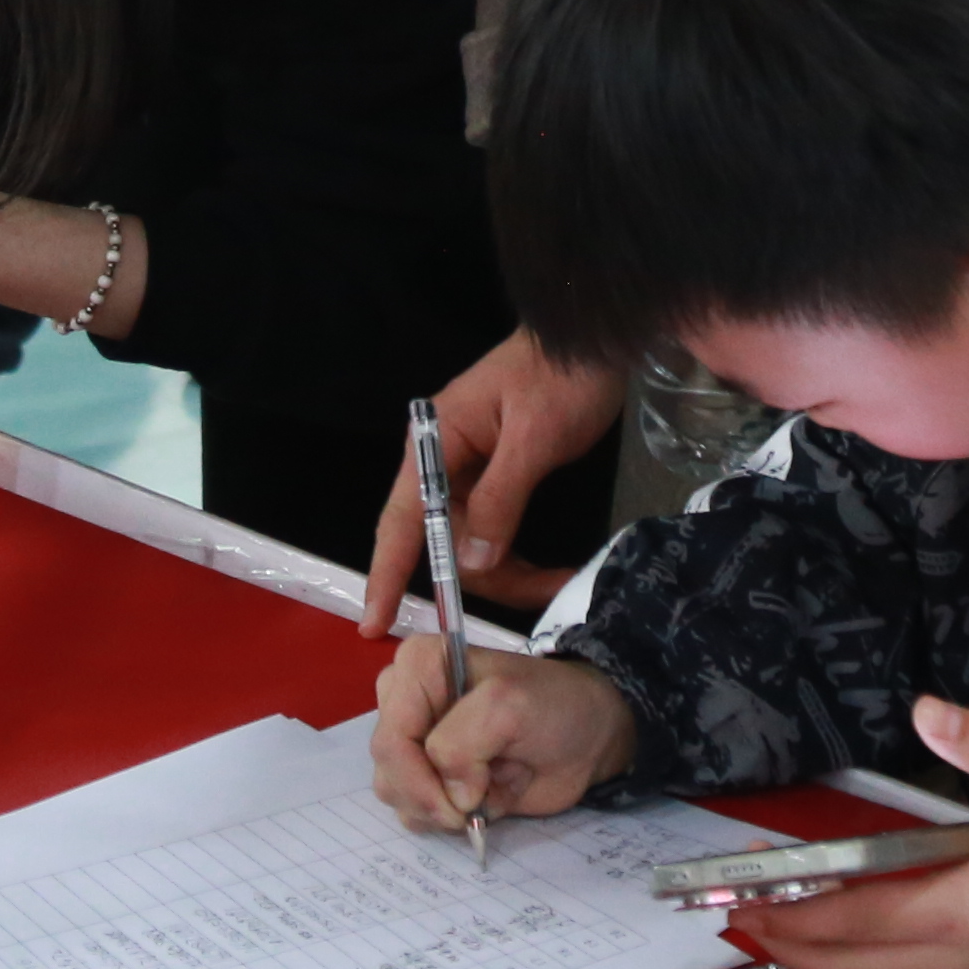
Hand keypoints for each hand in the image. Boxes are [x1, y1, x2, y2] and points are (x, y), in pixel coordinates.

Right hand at [358, 324, 623, 631]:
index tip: (374, 625)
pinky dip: (518, 556)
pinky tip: (551, 570)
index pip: (401, 519)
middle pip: (444, 542)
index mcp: (435, 444)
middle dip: (487, 578)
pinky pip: (494, 533)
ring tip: (560, 580)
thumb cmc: (560, 377)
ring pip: (473, 546)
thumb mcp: (533, 437)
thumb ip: (501, 498)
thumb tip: (471, 561)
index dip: (386, 575)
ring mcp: (468, 474)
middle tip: (547, 591)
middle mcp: (441, 464)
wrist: (594, 342)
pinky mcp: (494, 481)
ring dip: (512, 573)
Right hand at [372, 639, 639, 833]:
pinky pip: (416, 813)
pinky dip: (451, 817)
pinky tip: (485, 797)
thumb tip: (450, 795)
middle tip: (480, 796)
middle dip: (432, 795)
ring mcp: (418, 743)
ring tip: (489, 788)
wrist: (588, 737)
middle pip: (388, 768)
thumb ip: (464, 743)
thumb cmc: (554, 706)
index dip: (420, 776)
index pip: (390, 736)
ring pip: (396, 794)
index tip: (464, 799)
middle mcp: (407, 702)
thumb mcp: (509, 706)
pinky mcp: (432, 778)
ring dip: (444, 807)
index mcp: (418, 667)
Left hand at [741, 700, 968, 968]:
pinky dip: (841, 955)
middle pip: (841, 962)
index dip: (793, 907)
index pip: (854, 918)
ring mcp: (956, 966)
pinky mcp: (967, 964)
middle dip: (778, 938)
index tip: (745, 887)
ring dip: (804, 951)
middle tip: (722, 909)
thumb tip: (927, 710)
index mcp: (960, 911)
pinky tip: (824, 929)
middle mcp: (947, 951)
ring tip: (756, 920)